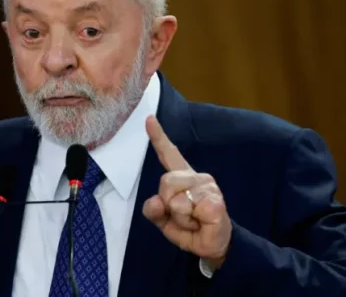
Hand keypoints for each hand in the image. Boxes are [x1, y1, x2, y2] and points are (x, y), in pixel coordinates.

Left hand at [142, 116, 231, 268]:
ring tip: (192, 220)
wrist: (212, 246)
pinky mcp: (215, 201)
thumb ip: (153, 210)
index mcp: (182, 178)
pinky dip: (191, 223)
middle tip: (181, 215)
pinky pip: (189, 210)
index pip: (169, 154)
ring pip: (176, 199)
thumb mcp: (164, 219)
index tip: (149, 119)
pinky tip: (201, 223)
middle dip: (167, 203)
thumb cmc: (190, 228)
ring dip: (179, 217)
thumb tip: (155, 201)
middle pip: (166, 181)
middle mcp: (196, 177)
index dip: (158, 137)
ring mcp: (208, 187)